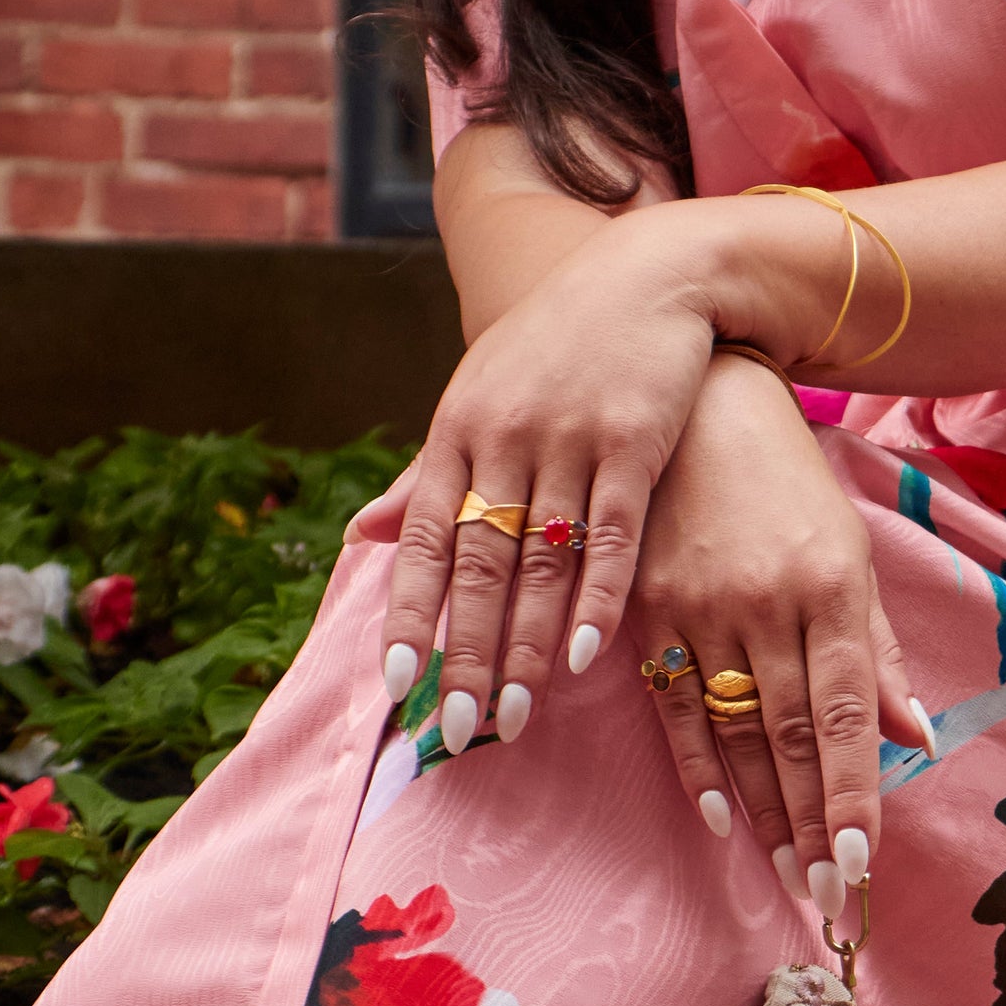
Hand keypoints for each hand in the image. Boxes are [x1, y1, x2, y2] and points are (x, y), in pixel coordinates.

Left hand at [378, 221, 715, 745]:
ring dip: (526, 646)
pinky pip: (610, 537)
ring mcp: (569, 440)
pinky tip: (582, 657)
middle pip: (480, 565)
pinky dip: (595, 599)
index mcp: (457, 430)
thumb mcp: (478, 396)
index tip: (397, 685)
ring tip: (515, 716)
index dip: (408, 614)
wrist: (645, 277)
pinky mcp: (632, 444)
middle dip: (467, 654)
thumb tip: (360, 537)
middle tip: (458, 728)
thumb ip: (425, 475)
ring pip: (539, 563)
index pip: (422, 538)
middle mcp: (504, 437)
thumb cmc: (554, 347)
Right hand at [633, 354, 928, 916]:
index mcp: (830, 586)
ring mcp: (698, 607)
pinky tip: (718, 816)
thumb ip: (878, 653)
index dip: (852, 793)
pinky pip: (671, 703)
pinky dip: (696, 765)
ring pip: (735, 730)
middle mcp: (766, 603)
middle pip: (792, 736)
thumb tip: (917, 740)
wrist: (697, 399)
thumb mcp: (847, 551)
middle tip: (827, 893)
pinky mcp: (645, 609)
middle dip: (812, 823)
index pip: (845, 714)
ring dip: (763, 811)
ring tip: (788, 873)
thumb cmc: (788, 483)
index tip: (860, 862)